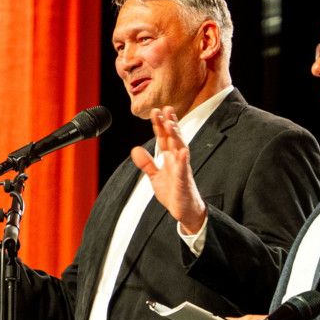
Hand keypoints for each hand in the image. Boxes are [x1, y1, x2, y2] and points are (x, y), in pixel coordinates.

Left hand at [129, 106, 206, 234]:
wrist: (184, 210)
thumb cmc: (173, 192)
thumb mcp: (155, 177)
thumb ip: (146, 163)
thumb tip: (135, 149)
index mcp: (170, 158)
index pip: (164, 138)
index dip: (159, 125)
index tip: (156, 111)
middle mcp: (177, 160)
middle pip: (173, 139)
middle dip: (169, 124)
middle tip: (165, 109)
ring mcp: (182, 170)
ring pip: (180, 150)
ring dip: (176, 136)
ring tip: (171, 124)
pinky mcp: (184, 182)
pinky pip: (184, 170)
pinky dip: (183, 161)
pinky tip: (183, 151)